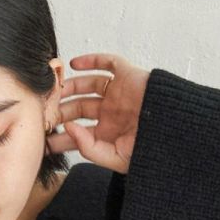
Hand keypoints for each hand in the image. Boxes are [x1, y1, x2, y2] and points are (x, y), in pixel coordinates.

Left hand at [47, 52, 149, 172]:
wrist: (177, 132)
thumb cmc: (151, 150)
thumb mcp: (116, 158)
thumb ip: (90, 148)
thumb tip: (68, 129)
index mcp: (107, 133)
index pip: (76, 133)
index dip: (59, 136)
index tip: (41, 139)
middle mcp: (110, 112)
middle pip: (78, 107)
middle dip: (59, 110)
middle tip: (43, 111)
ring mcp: (118, 93)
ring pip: (87, 85)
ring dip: (70, 86)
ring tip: (54, 89)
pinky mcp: (128, 76)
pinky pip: (107, 63)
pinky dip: (91, 60)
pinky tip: (74, 64)